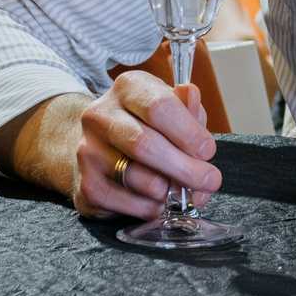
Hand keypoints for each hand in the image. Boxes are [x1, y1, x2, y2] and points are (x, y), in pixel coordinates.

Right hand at [35, 72, 222, 219]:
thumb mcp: (170, 108)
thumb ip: (187, 108)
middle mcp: (100, 116)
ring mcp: (88, 152)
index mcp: (127, 88)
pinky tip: (159, 200)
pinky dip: (152, 207)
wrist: (98, 148)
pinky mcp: (86, 187)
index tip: (208, 151)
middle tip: (210, 180)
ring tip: (184, 190)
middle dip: (185, 167)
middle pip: (145, 145)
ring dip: (170, 190)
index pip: (159, 106)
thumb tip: (194, 97)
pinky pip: (128, 204)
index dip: (188, 132)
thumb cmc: (144, 125)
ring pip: (138, 178)